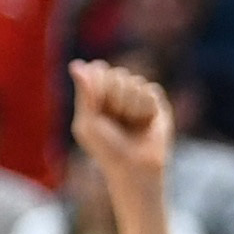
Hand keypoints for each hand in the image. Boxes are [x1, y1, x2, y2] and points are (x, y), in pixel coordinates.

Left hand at [69, 60, 173, 183]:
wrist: (136, 168)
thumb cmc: (107, 149)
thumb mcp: (87, 123)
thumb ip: (84, 94)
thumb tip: (76, 65)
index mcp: (97, 91)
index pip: (99, 69)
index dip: (100, 89)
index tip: (99, 111)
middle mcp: (117, 90)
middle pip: (118, 74)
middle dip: (115, 100)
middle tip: (117, 122)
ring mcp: (137, 95)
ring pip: (135, 83)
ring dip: (131, 108)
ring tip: (131, 125)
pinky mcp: (157, 103)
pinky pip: (150, 92)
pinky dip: (146, 111)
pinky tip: (145, 124)